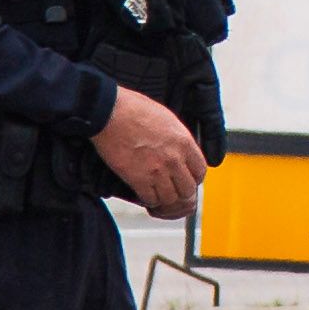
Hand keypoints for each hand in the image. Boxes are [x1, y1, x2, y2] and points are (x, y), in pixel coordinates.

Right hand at [93, 86, 208, 219]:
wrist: (109, 112)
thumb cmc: (133, 109)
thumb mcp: (166, 119)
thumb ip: (176, 138)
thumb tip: (179, 151)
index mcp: (184, 142)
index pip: (200, 171)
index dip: (193, 178)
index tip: (185, 178)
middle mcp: (174, 159)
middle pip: (188, 190)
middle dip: (180, 192)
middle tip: (170, 189)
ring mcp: (157, 171)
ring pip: (170, 199)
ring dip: (163, 198)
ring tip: (156, 194)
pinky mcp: (138, 179)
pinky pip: (150, 200)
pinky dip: (148, 200)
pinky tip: (143, 194)